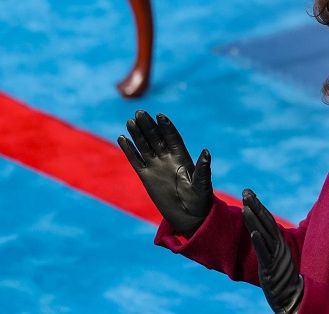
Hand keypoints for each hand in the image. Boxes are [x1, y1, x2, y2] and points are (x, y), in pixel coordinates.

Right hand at [118, 110, 212, 236]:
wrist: (189, 217)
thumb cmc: (200, 200)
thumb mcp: (202, 184)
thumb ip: (202, 168)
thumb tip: (206, 151)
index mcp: (182, 157)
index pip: (173, 138)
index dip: (167, 127)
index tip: (160, 116)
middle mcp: (168, 159)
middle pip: (156, 138)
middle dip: (149, 126)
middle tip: (140, 112)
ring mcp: (156, 166)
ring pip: (145, 146)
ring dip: (138, 134)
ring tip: (130, 120)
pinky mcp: (146, 177)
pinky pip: (136, 161)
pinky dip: (129, 150)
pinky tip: (122, 138)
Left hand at [241, 189, 302, 313]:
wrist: (292, 297)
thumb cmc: (281, 278)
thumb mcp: (275, 257)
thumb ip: (269, 243)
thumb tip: (260, 231)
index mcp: (279, 242)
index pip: (268, 219)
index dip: (258, 205)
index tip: (248, 192)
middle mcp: (279, 245)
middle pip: (266, 222)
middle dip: (255, 206)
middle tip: (245, 192)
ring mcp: (276, 256)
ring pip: (264, 234)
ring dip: (254, 220)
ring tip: (245, 207)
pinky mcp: (271, 268)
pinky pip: (265, 252)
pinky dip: (259, 241)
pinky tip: (252, 232)